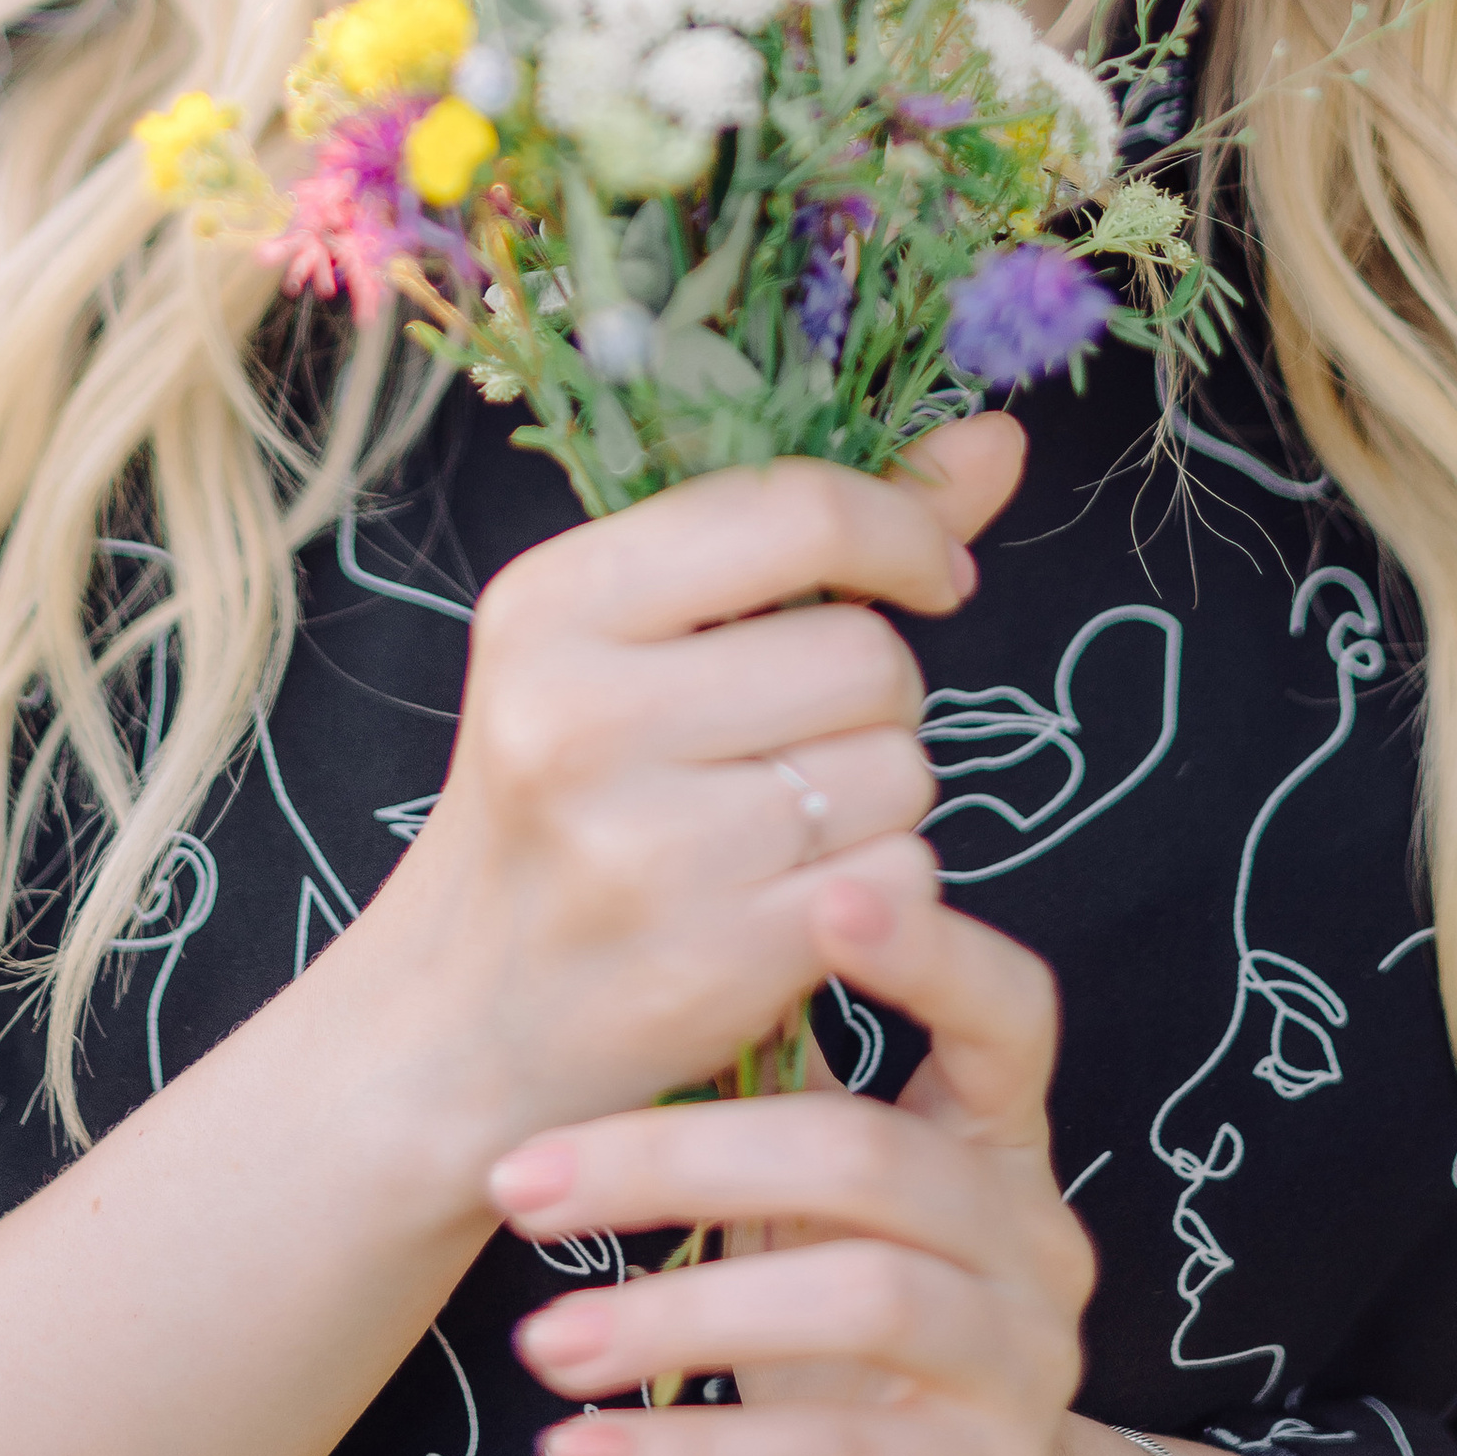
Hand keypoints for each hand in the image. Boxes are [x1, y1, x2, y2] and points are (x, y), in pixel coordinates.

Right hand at [358, 416, 1027, 1165]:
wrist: (459, 1014)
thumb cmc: (561, 795)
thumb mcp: (631, 637)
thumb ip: (813, 530)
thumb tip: (997, 440)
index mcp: (552, 602)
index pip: (797, 509)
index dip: (902, 530)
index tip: (930, 573)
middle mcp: (582, 716)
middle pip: (869, 656)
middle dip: (876, 692)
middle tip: (798, 733)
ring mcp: (647, 848)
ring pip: (899, 770)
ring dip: (880, 793)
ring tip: (783, 820)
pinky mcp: (716, 960)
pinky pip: (903, 878)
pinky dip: (882, 884)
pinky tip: (794, 895)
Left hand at [488, 866, 1100, 1455]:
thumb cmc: (868, 1334)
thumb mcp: (833, 1209)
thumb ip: (783, 1099)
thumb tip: (638, 956)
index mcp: (998, 1141)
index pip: (1008, 1013)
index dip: (931, 950)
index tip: (819, 892)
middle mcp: (1031, 1239)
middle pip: (867, 1156)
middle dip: (675, 1161)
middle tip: (519, 1181)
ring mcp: (1021, 1369)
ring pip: (859, 1299)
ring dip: (675, 1316)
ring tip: (540, 1341)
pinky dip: (690, 1451)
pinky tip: (579, 1450)